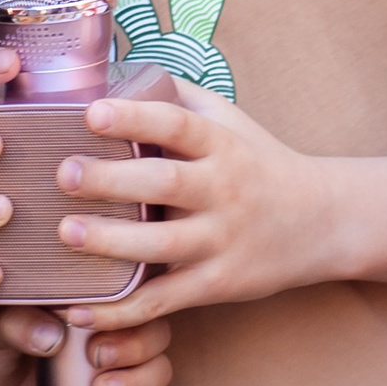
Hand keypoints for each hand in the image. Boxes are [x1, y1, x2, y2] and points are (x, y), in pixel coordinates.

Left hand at [0, 306, 173, 385]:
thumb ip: (12, 323)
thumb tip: (52, 336)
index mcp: (85, 302)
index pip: (129, 291)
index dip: (122, 303)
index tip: (86, 320)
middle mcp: (108, 333)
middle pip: (153, 330)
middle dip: (134, 345)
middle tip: (96, 358)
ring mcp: (115, 373)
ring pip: (158, 369)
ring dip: (142, 380)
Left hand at [47, 80, 338, 330]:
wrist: (321, 222)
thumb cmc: (257, 164)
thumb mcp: (229, 121)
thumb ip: (177, 98)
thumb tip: (112, 75)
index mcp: (221, 145)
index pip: (177, 125)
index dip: (135, 118)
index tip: (92, 113)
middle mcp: (223, 191)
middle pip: (165, 184)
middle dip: (111, 179)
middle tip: (65, 173)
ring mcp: (221, 241)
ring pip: (163, 245)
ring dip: (111, 242)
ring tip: (66, 233)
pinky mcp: (216, 284)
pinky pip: (164, 300)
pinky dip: (121, 310)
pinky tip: (79, 310)